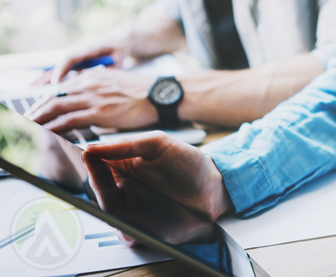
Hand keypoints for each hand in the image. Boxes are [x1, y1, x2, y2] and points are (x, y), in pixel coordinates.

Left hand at [27, 69, 157, 132]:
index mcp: (94, 76)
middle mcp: (89, 84)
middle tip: (29, 117)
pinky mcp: (98, 112)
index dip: (47, 96)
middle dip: (38, 107)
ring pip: (56, 107)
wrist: (159, 96)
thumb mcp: (117, 81)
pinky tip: (46, 132)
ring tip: (31, 126)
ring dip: (40, 117)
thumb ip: (99, 84)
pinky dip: (53, 126)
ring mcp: (93, 97)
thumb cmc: (142, 92)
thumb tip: (86, 93)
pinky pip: (68, 120)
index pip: (62, 86)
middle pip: (55, 95)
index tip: (38, 106)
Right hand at [36, 38, 128, 85]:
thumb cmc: (120, 47)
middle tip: (33, 86)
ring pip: (60, 66)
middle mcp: (80, 51)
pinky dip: (56, 76)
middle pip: (60, 63)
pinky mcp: (80, 59)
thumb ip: (108, 70)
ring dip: (48, 75)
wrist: (122, 37)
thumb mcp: (118, 58)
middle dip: (47, 74)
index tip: (55, 82)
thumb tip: (97, 82)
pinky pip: (65, 68)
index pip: (70, 57)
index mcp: (89, 48)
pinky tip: (45, 85)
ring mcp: (79, 55)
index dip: (61, 69)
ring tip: (33, 87)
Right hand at [84, 132, 232, 221]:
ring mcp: (129, 206)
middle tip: (88, 163)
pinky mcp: (136, 225)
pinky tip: (119, 210)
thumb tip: (95, 148)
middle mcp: (123, 185)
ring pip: (104, 205)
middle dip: (91, 176)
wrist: (214, 191)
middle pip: (96, 184)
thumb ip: (127, 145)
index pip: (99, 160)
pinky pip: (118, 227)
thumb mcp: (159, 144)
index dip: (88, 157)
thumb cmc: (190, 165)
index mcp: (125, 163)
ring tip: (105, 182)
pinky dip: (116, 220)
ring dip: (102, 196)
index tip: (85, 152)